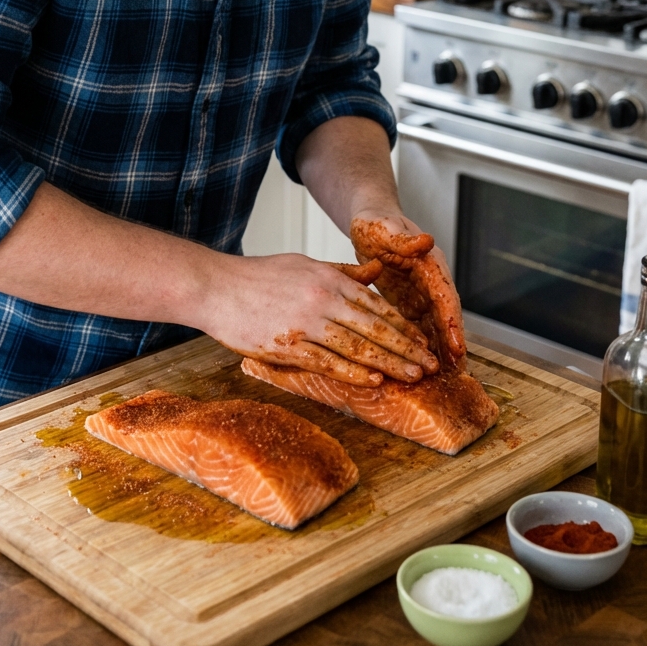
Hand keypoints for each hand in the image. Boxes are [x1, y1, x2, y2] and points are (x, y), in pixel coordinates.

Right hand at [199, 251, 437, 386]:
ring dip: (388, 364)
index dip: (404, 327)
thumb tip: (376, 272)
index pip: (377, 306)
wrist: (216, 287)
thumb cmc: (260, 276)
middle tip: (430, 365)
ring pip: (356, 347)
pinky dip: (352, 373)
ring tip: (413, 376)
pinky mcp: (287, 346)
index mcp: (329, 278)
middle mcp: (322, 298)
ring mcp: (305, 323)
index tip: (423, 342)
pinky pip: (327, 362)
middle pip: (374, 328)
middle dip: (406, 348)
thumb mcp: (306, 264)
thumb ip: (343, 271)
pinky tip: (373, 381)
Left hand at [350, 213, 466, 370]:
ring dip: (439, 350)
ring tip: (443, 377)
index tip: (457, 347)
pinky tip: (419, 365)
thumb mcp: (385, 227)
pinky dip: (421, 346)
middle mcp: (430, 281)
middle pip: (445, 317)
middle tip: (456, 373)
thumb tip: (426, 239)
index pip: (445, 297)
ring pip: (434, 326)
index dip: (452, 323)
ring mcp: (421, 293)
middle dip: (451, 344)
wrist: (369, 221)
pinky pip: (418, 327)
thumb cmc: (377, 221)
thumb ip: (403, 238)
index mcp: (430, 264)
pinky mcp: (410, 301)